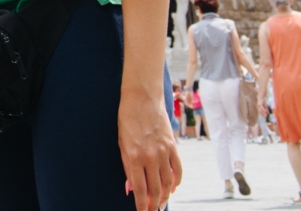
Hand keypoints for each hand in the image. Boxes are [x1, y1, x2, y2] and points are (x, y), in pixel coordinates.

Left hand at [118, 87, 180, 210]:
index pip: (140, 190)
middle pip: (156, 190)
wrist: (142, 99)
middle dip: (154, 205)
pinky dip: (177, 182)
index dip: (142, 205)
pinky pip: (178, 170)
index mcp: (134, 157)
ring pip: (168, 183)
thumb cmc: (127, 121)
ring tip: (161, 204)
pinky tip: (173, 188)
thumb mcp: (122, 144)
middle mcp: (150, 157)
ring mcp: (164, 152)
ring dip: (166, 197)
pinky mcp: (173, 147)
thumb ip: (127, 168)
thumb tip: (131, 189)